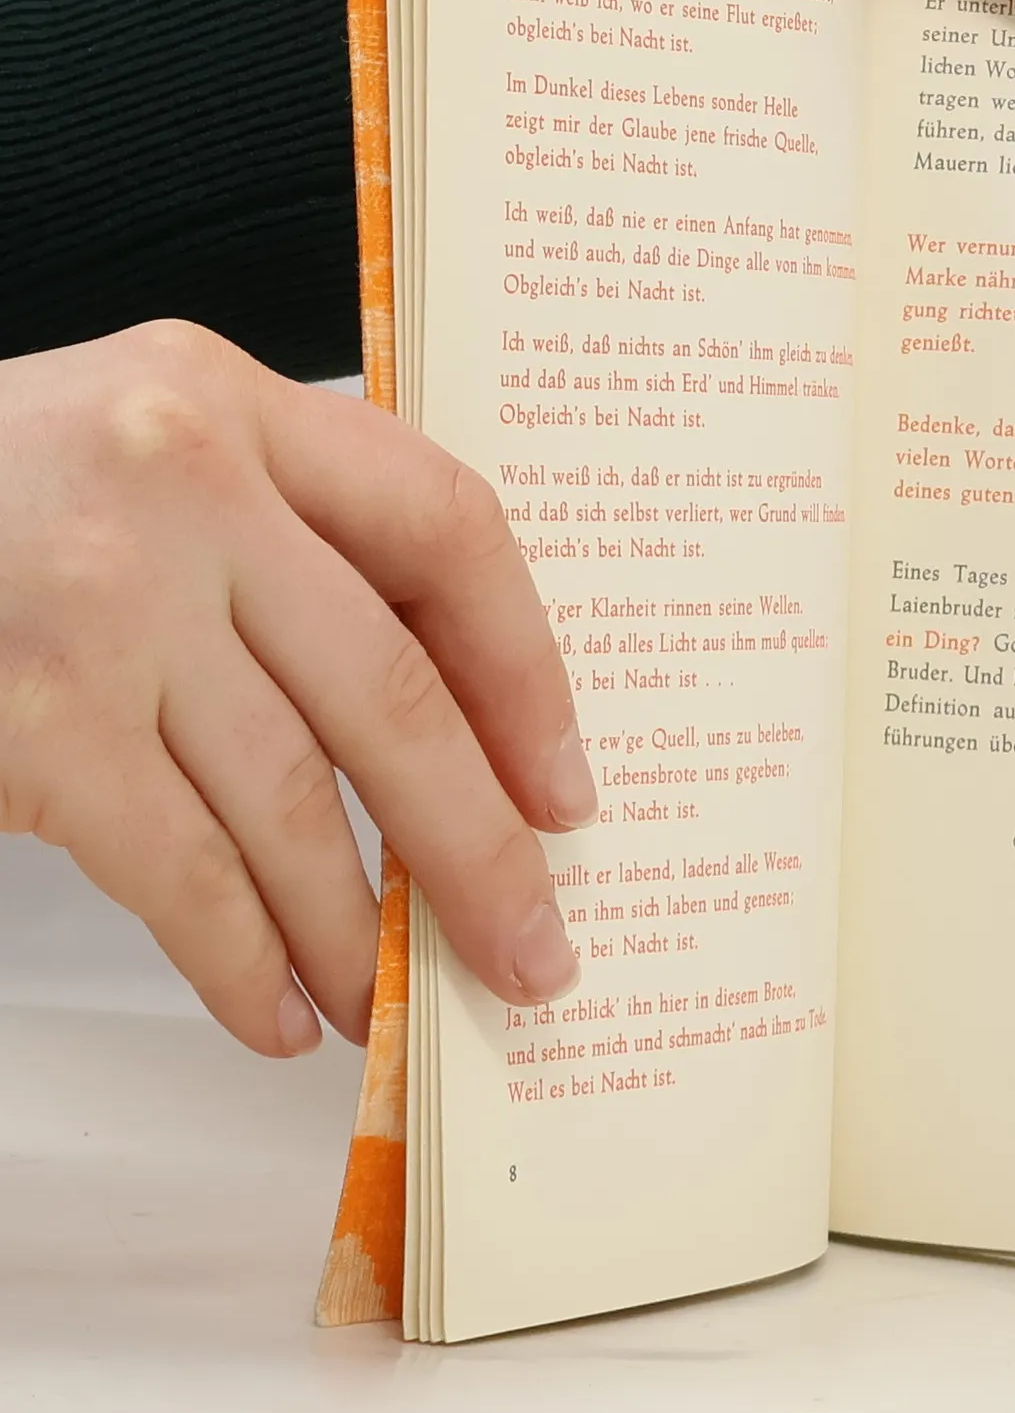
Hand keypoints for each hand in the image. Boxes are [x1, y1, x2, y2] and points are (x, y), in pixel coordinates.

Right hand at [0, 323, 593, 1055]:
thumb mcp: (149, 459)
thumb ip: (287, 539)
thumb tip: (450, 728)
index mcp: (232, 401)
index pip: (446, 528)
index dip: (527, 673)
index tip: (565, 787)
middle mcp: (180, 482)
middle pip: (393, 692)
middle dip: (478, 848)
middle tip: (530, 947)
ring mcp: (101, 601)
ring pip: (292, 801)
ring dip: (357, 931)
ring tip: (390, 999)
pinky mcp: (31, 718)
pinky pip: (181, 871)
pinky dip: (242, 961)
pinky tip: (278, 1011)